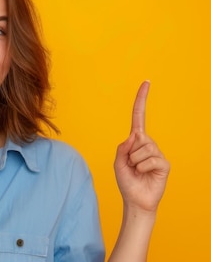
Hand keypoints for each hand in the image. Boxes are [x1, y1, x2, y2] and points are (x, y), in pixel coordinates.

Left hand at [114, 81, 169, 212]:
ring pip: (141, 150)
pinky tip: (146, 174)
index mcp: (135, 141)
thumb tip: (135, 136)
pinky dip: (143, 168)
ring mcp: (157, 152)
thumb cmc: (127, 180)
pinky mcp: (164, 163)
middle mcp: (148, 143)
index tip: (146, 82)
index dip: (141, 99)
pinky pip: (149, 159)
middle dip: (129, 154)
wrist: (136, 200)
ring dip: (135, 163)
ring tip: (138, 171)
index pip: (139, 116)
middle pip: (136, 138)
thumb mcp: (118, 162)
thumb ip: (123, 147)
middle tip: (131, 167)